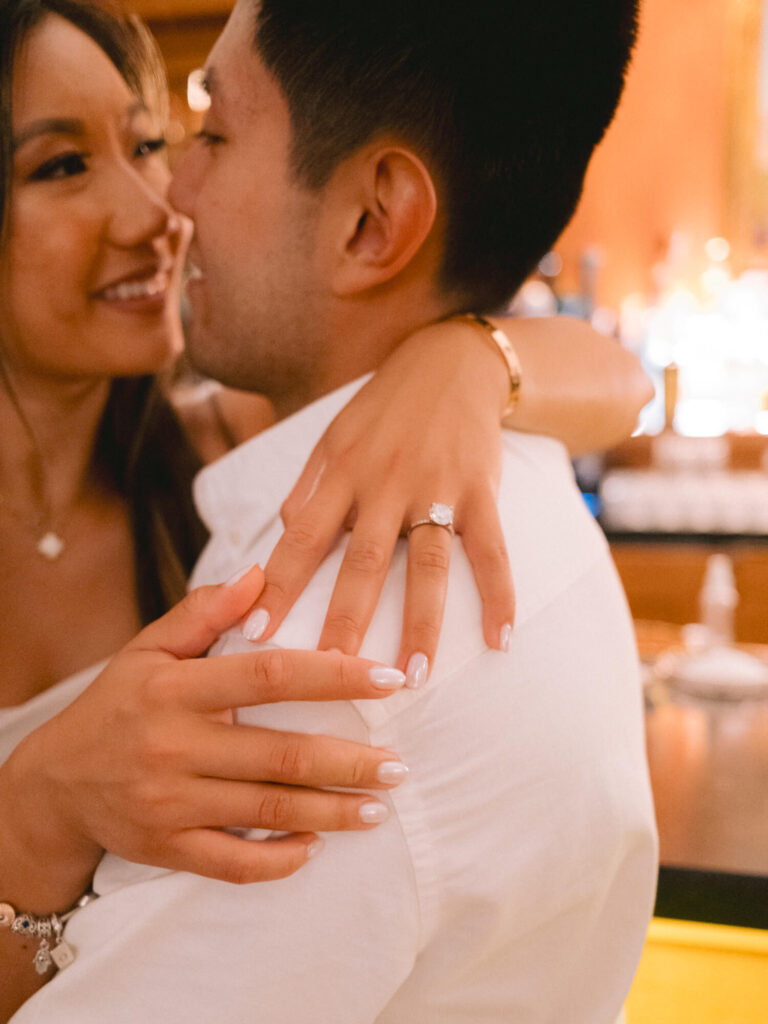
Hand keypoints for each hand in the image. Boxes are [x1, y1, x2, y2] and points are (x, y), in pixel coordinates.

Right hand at [5, 567, 407, 888]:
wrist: (54, 783)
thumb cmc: (116, 704)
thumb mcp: (148, 648)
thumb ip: (203, 611)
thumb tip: (260, 575)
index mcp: (176, 689)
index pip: (268, 676)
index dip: (334, 675)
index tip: (387, 678)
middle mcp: (175, 746)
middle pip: (280, 754)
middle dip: (350, 762)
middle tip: (398, 764)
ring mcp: (170, 802)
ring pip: (267, 810)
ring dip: (332, 811)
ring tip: (380, 807)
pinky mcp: (166, 846)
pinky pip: (232, 863)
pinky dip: (279, 859)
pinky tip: (316, 846)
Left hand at [248, 320, 514, 675]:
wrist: (453, 360)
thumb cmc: (385, 404)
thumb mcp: (335, 434)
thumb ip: (309, 485)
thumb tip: (283, 532)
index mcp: (343, 471)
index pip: (303, 538)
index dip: (277, 587)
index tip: (253, 635)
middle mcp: (387, 482)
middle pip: (364, 561)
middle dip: (345, 618)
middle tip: (329, 671)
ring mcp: (438, 487)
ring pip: (428, 565)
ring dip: (421, 622)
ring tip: (412, 676)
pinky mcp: (482, 490)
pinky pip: (491, 550)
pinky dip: (499, 594)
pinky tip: (500, 639)